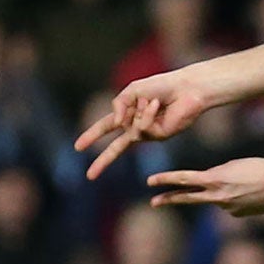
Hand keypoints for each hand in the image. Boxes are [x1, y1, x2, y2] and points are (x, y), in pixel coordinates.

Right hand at [75, 70, 214, 180]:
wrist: (185, 89)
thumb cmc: (161, 86)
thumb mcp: (133, 90)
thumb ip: (118, 104)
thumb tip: (117, 123)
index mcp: (128, 114)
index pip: (106, 126)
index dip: (92, 136)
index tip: (78, 147)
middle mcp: (136, 126)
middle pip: (116, 147)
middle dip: (103, 161)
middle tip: (89, 176)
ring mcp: (148, 134)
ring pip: (131, 131)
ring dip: (139, 111)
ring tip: (154, 100)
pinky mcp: (159, 136)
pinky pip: (144, 128)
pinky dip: (148, 114)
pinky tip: (158, 106)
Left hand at [147, 154, 263, 216]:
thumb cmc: (258, 168)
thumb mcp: (232, 167)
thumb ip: (217, 179)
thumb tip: (212, 193)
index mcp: (214, 178)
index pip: (184, 179)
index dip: (166, 179)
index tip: (150, 181)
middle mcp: (217, 195)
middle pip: (188, 197)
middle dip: (169, 199)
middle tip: (153, 202)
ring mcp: (227, 208)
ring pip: (218, 200)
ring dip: (229, 193)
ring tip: (250, 185)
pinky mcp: (238, 215)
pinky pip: (232, 207)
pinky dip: (240, 200)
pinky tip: (255, 195)